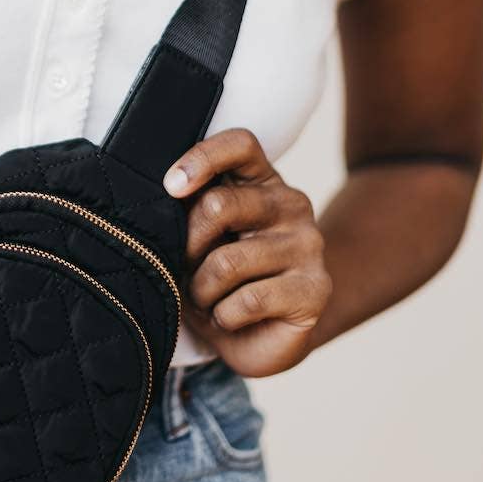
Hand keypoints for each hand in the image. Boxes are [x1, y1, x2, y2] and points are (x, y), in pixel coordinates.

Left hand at [163, 128, 331, 377]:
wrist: (257, 336)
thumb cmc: (216, 279)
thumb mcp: (196, 239)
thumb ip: (186, 212)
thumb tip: (167, 193)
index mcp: (260, 180)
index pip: (240, 144)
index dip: (202, 158)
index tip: (171, 187)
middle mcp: (290, 204)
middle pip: (219, 205)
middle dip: (187, 247)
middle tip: (187, 269)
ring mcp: (308, 245)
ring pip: (226, 262)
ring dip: (202, 290)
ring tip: (207, 299)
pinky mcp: (315, 289)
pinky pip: (248, 300)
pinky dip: (223, 316)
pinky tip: (229, 317)